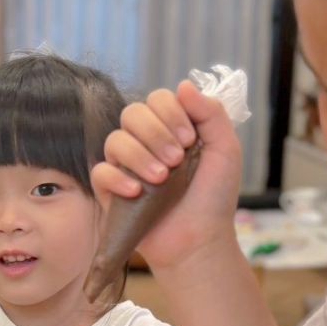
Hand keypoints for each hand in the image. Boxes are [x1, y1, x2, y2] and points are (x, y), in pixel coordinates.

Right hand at [90, 81, 242, 269]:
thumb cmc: (213, 197)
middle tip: (177, 161)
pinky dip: (118, 178)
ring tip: (161, 179)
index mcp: (171, 129)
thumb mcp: (225, 150)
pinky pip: (101, 172)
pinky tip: (137, 192)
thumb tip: (183, 84)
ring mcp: (126, 166)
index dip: (170, 113)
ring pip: (115, 140)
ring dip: (140, 156)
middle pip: (132, 114)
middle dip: (156, 134)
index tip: (190, 140)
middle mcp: (146, 143)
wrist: (199, 241)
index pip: (157, 99)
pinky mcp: (110, 191)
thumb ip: (211, 113)